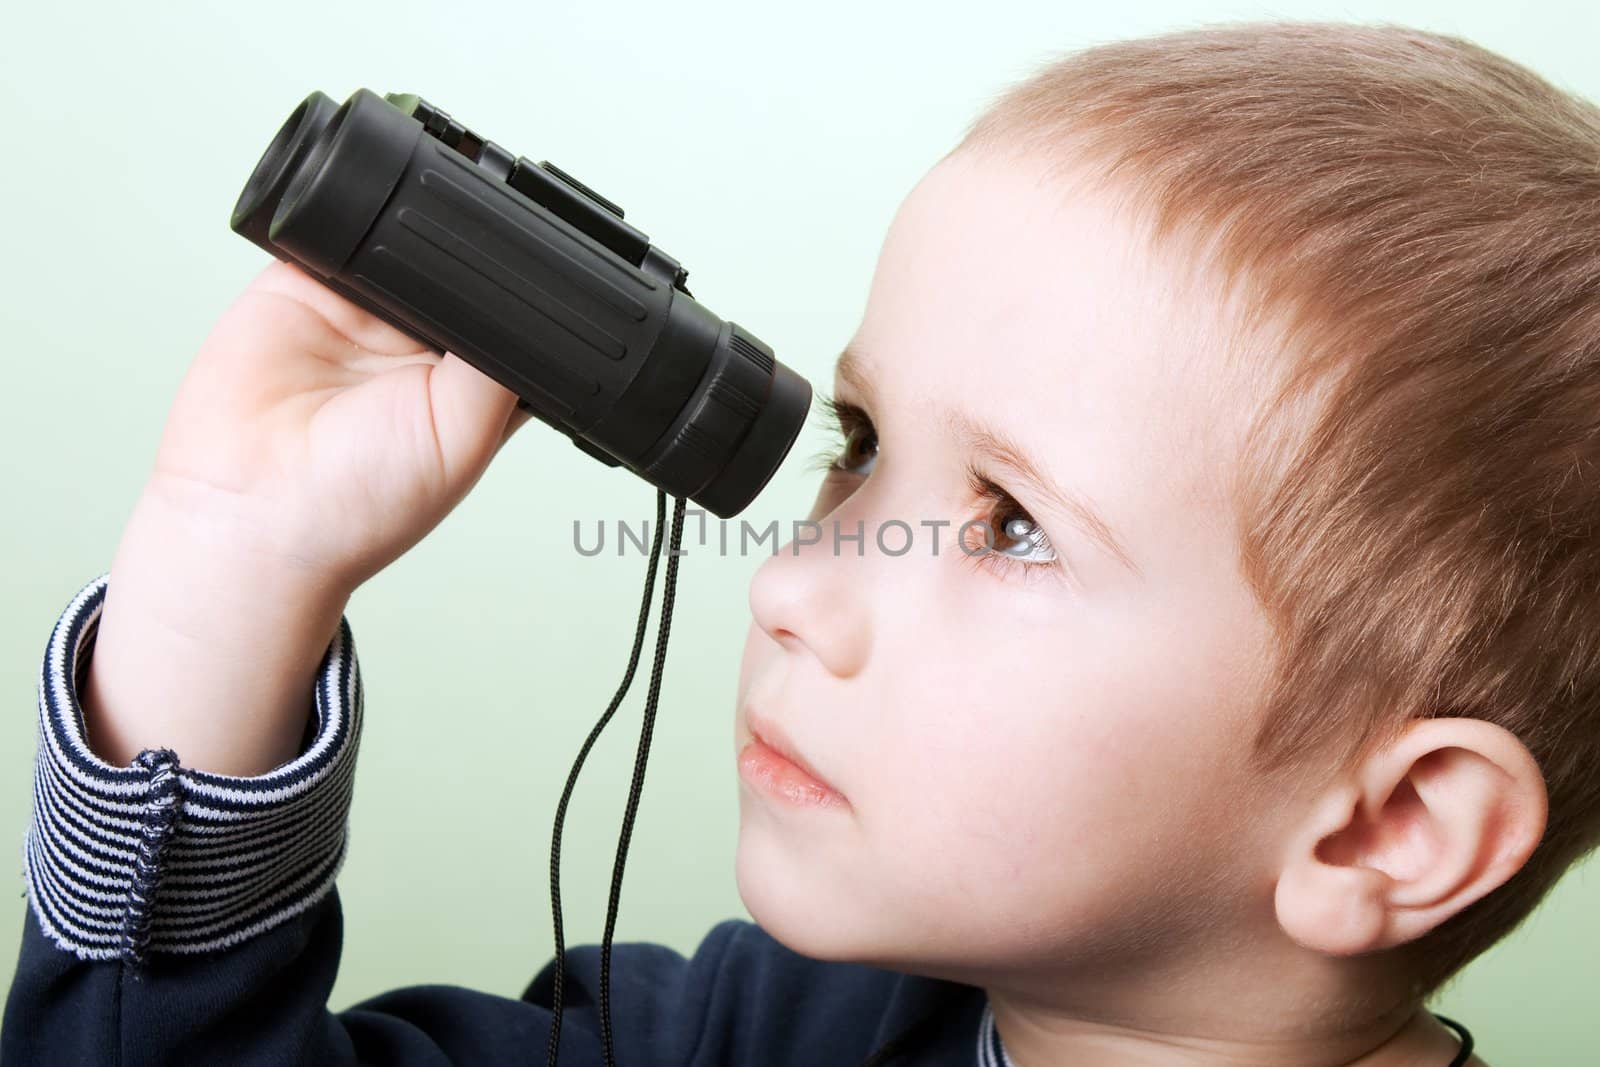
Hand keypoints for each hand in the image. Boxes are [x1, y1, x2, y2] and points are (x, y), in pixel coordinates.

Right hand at [142, 257, 536, 591]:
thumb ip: (501, 364)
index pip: (513, 314)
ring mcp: (362, 311)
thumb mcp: (464, 435)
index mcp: (471, 379)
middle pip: (461, 269)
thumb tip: (530, 302)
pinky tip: (358, 239)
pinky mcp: (304, 285)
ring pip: (402, 242)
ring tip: (407, 269)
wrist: (253, 512)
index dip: (527, 294)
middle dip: (470, 257)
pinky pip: (332, 231)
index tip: (541, 276)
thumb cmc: (361, 503)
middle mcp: (419, 342)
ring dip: (408, 234)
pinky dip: (345, 216)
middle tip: (468, 265)